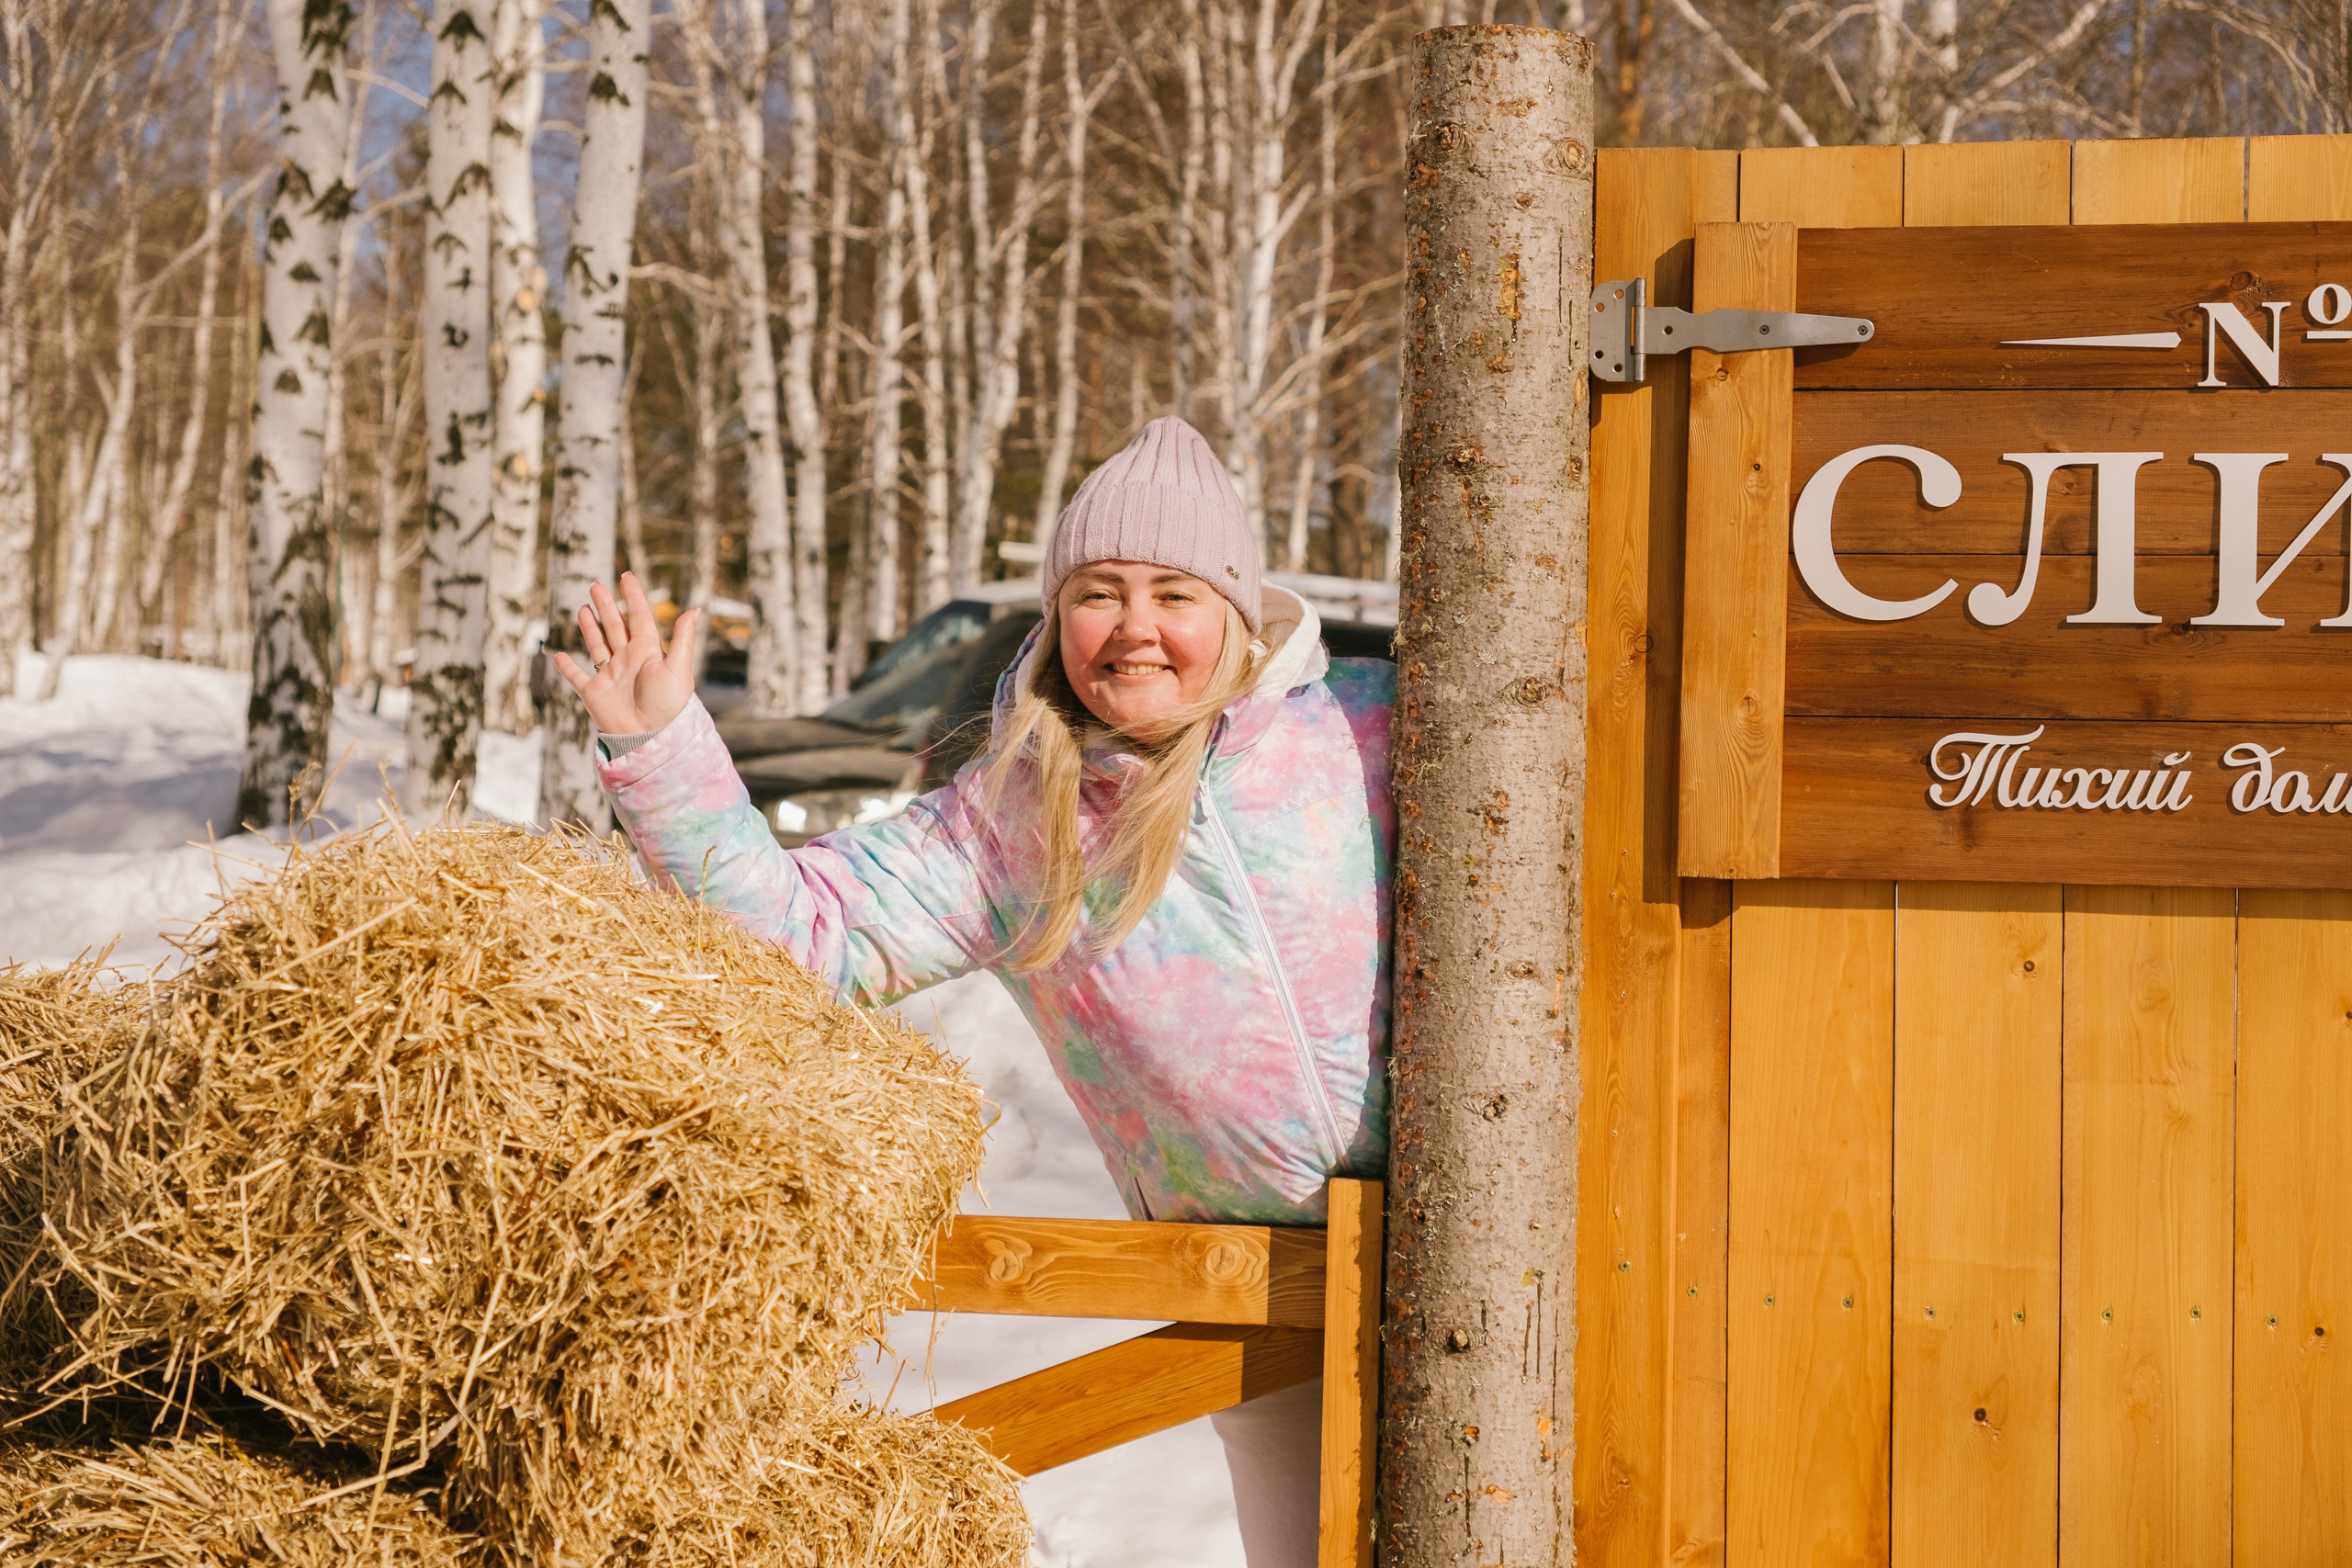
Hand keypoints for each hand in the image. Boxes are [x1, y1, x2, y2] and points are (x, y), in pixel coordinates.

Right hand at [551, 572, 701, 735]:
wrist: (650, 737)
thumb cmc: (669, 704)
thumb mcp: (679, 667)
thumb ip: (683, 638)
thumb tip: (695, 609)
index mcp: (648, 651)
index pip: (639, 617)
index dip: (633, 596)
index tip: (627, 576)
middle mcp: (628, 660)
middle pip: (615, 626)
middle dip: (606, 606)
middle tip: (596, 586)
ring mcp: (610, 676)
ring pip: (597, 645)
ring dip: (590, 627)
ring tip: (584, 608)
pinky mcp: (594, 693)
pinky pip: (577, 677)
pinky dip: (567, 668)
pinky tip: (558, 655)